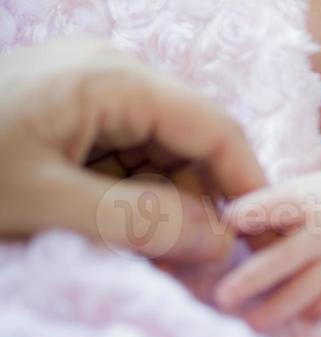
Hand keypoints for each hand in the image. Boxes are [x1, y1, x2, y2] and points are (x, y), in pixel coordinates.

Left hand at [0, 34, 267, 264]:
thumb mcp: (46, 205)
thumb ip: (137, 222)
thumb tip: (217, 241)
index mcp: (113, 78)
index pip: (210, 124)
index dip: (244, 180)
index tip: (257, 238)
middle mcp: (111, 71)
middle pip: (185, 136)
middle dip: (198, 199)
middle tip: (197, 266)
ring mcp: (88, 85)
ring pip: (155, 146)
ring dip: (162, 200)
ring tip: (153, 256)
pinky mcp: (68, 106)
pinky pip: (121, 148)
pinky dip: (129, 191)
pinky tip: (117, 230)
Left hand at [213, 167, 320, 330]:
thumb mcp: (298, 190)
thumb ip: (265, 210)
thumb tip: (220, 230)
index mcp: (306, 200)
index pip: (275, 206)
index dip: (249, 213)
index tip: (225, 222)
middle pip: (285, 258)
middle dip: (252, 279)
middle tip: (222, 297)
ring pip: (305, 290)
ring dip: (275, 310)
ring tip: (250, 324)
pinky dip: (307, 317)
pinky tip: (288, 326)